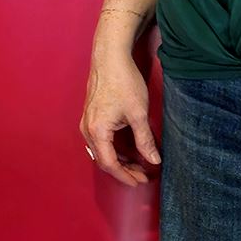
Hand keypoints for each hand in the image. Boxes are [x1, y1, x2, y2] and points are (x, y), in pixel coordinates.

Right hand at [80, 40, 160, 185]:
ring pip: (101, 151)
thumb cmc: (123, 83)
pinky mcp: (91, 116)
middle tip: (142, 175)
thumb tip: (154, 160)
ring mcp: (87, 122)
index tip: (140, 181)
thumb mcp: (138, 114)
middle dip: (123, 170)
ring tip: (138, 164)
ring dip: (118, 160)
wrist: (110, 58)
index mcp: (97, 131)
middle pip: (103, 160)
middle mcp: (87, 129)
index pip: (109, 163)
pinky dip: (113, 149)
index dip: (125, 176)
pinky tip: (128, 148)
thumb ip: (145, 140)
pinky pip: (100, 141)